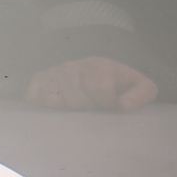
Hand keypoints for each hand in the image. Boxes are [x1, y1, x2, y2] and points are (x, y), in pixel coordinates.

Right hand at [25, 57, 158, 110]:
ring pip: (55, 97)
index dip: (105, 101)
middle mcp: (77, 67)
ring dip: (64, 109)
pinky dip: (39, 100)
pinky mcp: (43, 79)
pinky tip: (51, 107)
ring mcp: (58, 72)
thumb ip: (141, 94)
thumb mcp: (141, 87)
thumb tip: (122, 105)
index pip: (99, 86)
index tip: (110, 106)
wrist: (102, 74)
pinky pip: (35, 89)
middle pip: (75, 96)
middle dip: (85, 108)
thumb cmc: (121, 86)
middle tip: (91, 110)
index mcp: (102, 66)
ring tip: (76, 110)